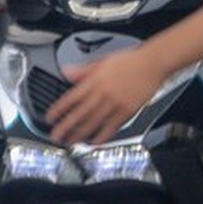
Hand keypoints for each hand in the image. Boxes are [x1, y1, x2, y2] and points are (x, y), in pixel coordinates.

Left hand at [47, 47, 168, 143]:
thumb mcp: (102, 61)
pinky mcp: (126, 111)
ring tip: (71, 142)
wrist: (152, 64)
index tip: (50, 117)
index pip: (72, 97)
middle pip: (80, 113)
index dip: (59, 109)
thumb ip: (83, 69)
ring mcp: (115, 104)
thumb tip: (67, 72)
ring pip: (94, 122)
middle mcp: (103, 93)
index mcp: (95, 80)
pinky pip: (111, 127)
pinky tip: (94, 142)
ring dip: (80, 134)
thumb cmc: (129, 61)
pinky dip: (102, 136)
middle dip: (66, 126)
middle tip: (56, 136)